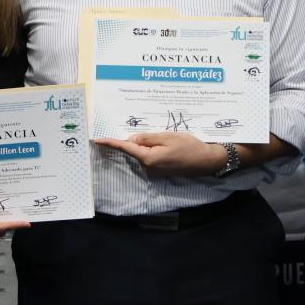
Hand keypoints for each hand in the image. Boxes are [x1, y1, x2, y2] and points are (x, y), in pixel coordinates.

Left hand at [95, 132, 226, 176]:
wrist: (206, 161)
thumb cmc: (189, 146)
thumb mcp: (167, 137)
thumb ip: (147, 137)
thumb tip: (131, 138)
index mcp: (148, 158)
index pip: (126, 147)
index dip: (111, 142)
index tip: (97, 139)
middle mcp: (148, 167)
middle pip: (135, 150)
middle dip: (138, 140)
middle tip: (154, 132)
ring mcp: (154, 171)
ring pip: (144, 153)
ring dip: (148, 144)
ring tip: (168, 139)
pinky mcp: (160, 172)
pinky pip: (151, 157)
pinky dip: (154, 150)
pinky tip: (167, 145)